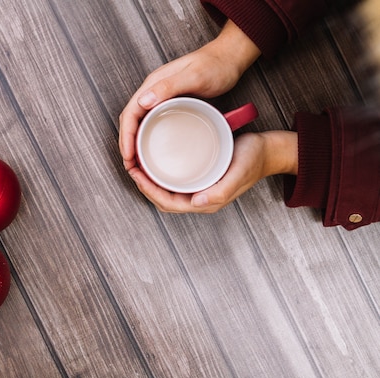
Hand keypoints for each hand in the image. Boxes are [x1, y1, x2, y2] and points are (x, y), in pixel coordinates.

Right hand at [119, 20, 260, 169]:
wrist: (229, 58)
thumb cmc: (215, 65)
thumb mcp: (194, 76)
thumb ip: (169, 86)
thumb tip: (142, 101)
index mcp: (153, 85)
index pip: (130, 113)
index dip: (125, 137)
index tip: (128, 156)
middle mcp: (153, 92)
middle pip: (131, 121)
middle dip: (127, 144)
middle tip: (131, 167)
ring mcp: (160, 98)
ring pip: (139, 124)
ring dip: (135, 143)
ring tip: (138, 164)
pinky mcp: (170, 104)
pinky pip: (152, 123)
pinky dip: (147, 139)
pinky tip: (153, 151)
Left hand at [127, 131, 298, 212]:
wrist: (269, 150)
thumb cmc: (254, 159)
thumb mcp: (238, 173)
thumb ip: (220, 191)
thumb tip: (197, 203)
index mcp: (205, 202)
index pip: (168, 203)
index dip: (149, 191)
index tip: (136, 174)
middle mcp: (199, 198)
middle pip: (163, 198)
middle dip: (144, 186)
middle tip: (132, 167)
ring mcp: (199, 188)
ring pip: (167, 189)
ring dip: (150, 180)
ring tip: (138, 164)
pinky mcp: (201, 176)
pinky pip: (174, 180)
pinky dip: (160, 173)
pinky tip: (154, 160)